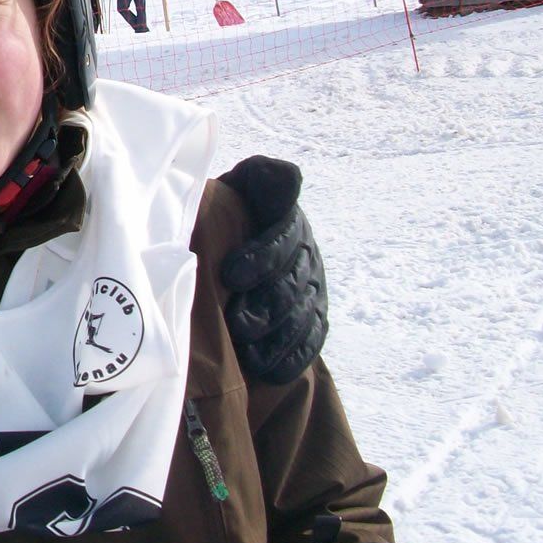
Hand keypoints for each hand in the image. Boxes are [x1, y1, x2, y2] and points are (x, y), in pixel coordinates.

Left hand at [217, 155, 327, 384]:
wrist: (237, 247)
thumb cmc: (230, 214)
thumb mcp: (241, 189)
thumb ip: (261, 180)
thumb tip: (287, 173)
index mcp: (289, 224)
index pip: (282, 241)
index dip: (260, 258)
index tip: (230, 274)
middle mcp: (306, 259)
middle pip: (292, 286)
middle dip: (265, 306)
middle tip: (236, 321)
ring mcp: (312, 293)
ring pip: (300, 318)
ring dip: (275, 337)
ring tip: (246, 351)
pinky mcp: (312, 322)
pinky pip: (308, 344)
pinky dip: (288, 358)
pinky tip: (265, 369)